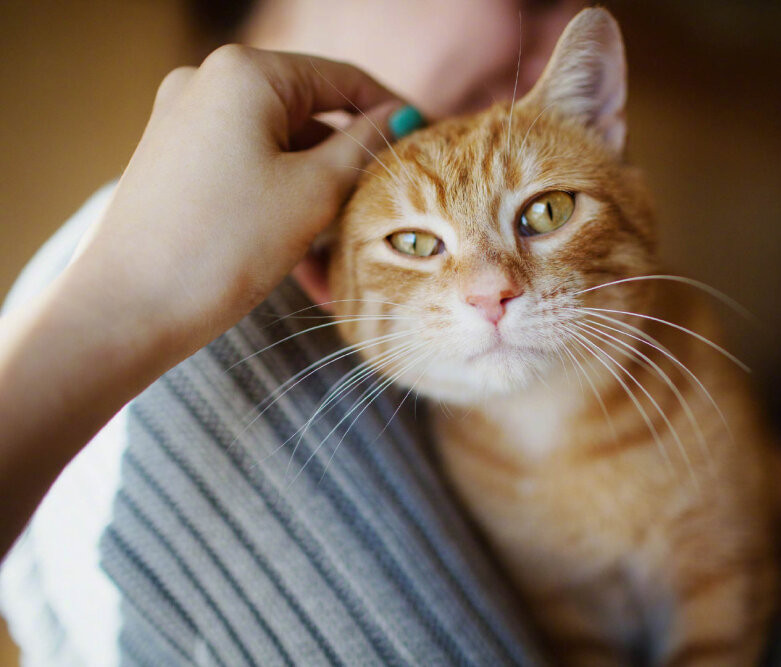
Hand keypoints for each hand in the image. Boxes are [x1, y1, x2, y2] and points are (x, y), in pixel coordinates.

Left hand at [0, 47, 404, 555]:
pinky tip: (308, 256)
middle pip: (310, 113)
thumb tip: (401, 119)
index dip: (391, 112)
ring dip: (321, 192)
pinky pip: (249, 168)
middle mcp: (209, 82)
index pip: (343, 78)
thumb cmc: (225, 245)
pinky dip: (283, 201)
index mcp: (245, 73)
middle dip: (352, 162)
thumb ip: (364, 147)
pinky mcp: (176, 160)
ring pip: (281, 147)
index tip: (427, 145)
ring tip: (351, 247)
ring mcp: (186, 120)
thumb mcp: (314, 192)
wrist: (130, 309)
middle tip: (393, 203)